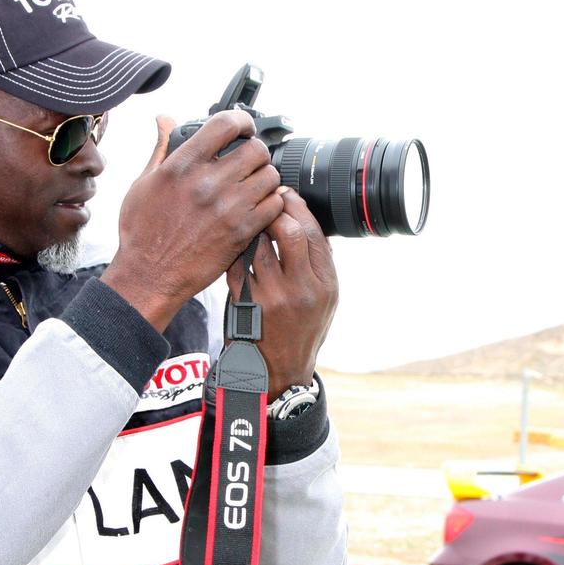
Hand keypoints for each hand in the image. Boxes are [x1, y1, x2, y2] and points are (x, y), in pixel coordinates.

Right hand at [102, 112, 284, 330]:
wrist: (149, 275)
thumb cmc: (142, 232)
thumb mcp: (143, 183)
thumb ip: (161, 148)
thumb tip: (165, 120)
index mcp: (182, 165)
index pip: (225, 124)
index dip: (241, 121)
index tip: (244, 128)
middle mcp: (208, 183)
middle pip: (255, 148)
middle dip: (255, 152)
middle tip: (249, 163)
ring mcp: (228, 207)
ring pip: (269, 175)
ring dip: (265, 178)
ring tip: (254, 186)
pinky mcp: (241, 231)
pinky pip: (274, 205)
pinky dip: (271, 204)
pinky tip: (258, 208)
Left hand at [226, 189, 338, 399]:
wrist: (279, 369)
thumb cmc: (303, 329)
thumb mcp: (327, 298)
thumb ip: (319, 262)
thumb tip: (306, 220)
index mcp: (324, 284)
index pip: (313, 232)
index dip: (296, 206)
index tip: (285, 194)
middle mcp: (300, 289)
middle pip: (288, 231)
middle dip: (274, 209)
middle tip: (265, 201)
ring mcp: (270, 297)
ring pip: (257, 245)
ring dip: (251, 227)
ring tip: (249, 220)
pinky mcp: (244, 303)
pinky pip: (236, 264)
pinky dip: (237, 250)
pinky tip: (238, 246)